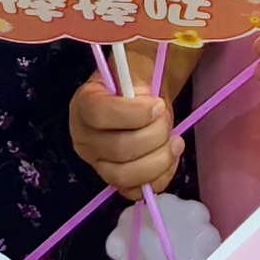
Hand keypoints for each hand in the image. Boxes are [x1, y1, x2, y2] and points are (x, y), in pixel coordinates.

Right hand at [71, 68, 184, 200]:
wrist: (142, 97)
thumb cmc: (137, 82)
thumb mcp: (135, 68)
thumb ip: (138, 76)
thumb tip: (150, 92)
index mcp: (83, 105)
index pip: (100, 115)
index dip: (135, 113)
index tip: (158, 104)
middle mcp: (84, 138)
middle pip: (118, 149)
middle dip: (154, 135)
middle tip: (167, 120)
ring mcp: (98, 164)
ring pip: (125, 176)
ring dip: (159, 159)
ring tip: (175, 141)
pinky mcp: (116, 180)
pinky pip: (136, 191)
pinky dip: (159, 177)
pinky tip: (171, 157)